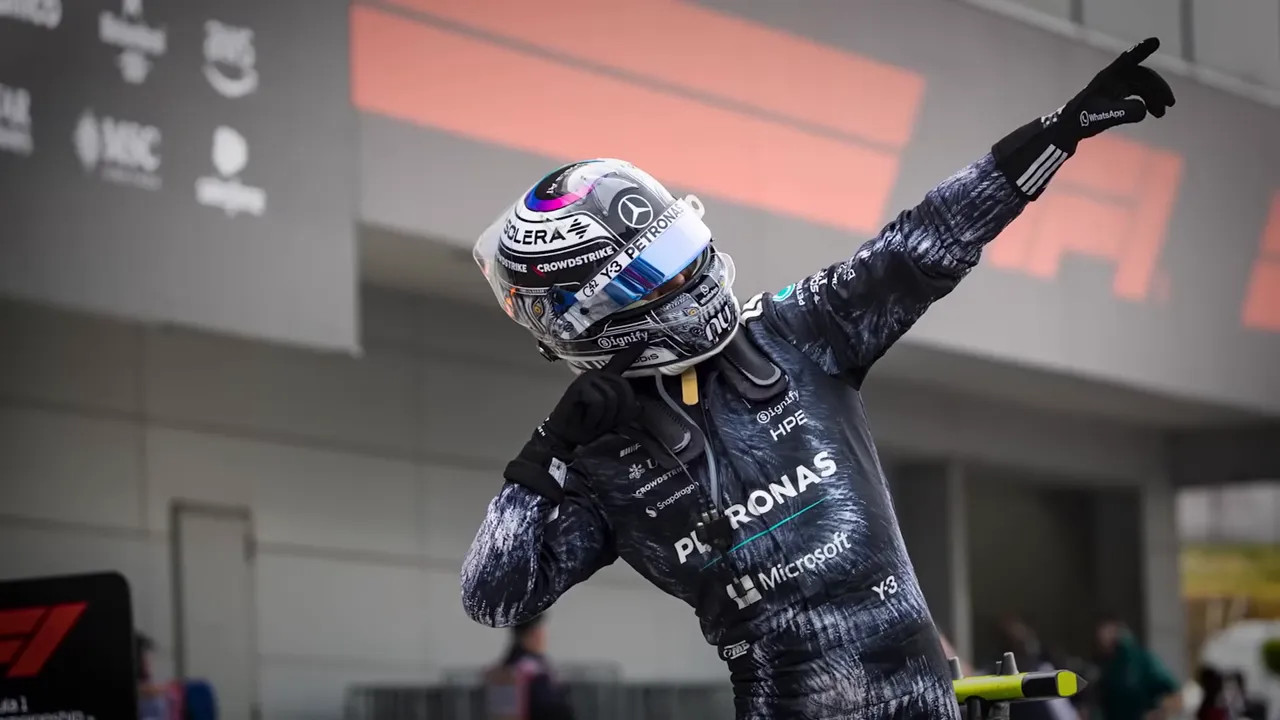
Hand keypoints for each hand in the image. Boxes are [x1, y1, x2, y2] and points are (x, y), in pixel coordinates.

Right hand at [503, 343, 645, 502]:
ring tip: (593, 421)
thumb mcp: (611, 418)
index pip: (620, 363)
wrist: (565, 434)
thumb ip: (625, 410)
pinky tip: (586, 421)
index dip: (632, 353)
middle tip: (604, 422)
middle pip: (624, 388)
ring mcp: (587, 378)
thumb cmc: (587, 425)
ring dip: (605, 418)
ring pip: (612, 398)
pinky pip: (599, 403)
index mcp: (605, 379)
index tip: (644, 341)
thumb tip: (639, 406)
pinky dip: (595, 418)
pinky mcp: (579, 386)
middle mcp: (597, 374)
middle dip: (619, 411)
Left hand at [1057, 37, 1175, 145]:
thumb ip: (1125, 112)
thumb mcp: (1105, 116)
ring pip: (1143, 85)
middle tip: (1170, 103)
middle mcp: (1113, 78)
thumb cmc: (1082, 120)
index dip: (1141, 50)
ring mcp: (1116, 86)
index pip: (1127, 60)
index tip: (1155, 41)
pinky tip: (1154, 113)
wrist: (1069, 128)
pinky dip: (1148, 101)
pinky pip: (1139, 93)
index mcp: (1108, 77)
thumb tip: (1144, 109)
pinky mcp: (1117, 96)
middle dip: (1158, 87)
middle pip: (1143, 76)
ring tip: (1162, 113)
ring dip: (1155, 97)